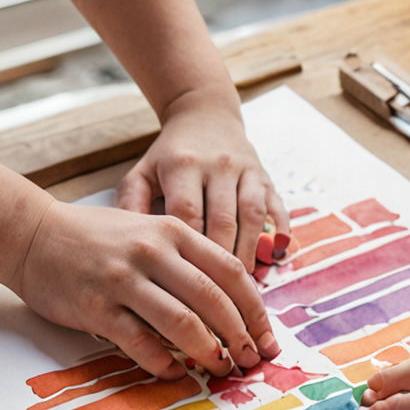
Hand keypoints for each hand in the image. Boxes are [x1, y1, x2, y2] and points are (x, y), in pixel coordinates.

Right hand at [13, 201, 279, 379]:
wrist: (33, 234)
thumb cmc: (98, 238)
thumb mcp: (150, 231)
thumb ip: (188, 259)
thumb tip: (233, 306)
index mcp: (173, 231)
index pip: (231, 273)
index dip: (255, 310)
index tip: (266, 338)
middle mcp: (152, 252)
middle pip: (213, 300)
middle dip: (239, 337)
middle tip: (249, 361)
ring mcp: (123, 279)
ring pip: (182, 323)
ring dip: (207, 352)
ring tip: (219, 369)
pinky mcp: (96, 307)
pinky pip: (139, 342)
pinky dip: (162, 362)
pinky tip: (175, 372)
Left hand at [116, 101, 289, 270]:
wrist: (205, 115)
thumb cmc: (169, 155)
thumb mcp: (142, 172)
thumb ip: (131, 206)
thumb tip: (129, 249)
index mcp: (182, 165)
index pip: (188, 214)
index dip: (188, 251)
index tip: (184, 284)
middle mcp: (217, 165)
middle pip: (223, 220)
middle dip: (220, 261)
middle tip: (216, 294)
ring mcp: (245, 170)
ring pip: (252, 216)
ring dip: (250, 252)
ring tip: (243, 285)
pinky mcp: (265, 176)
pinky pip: (277, 207)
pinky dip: (280, 232)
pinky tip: (276, 256)